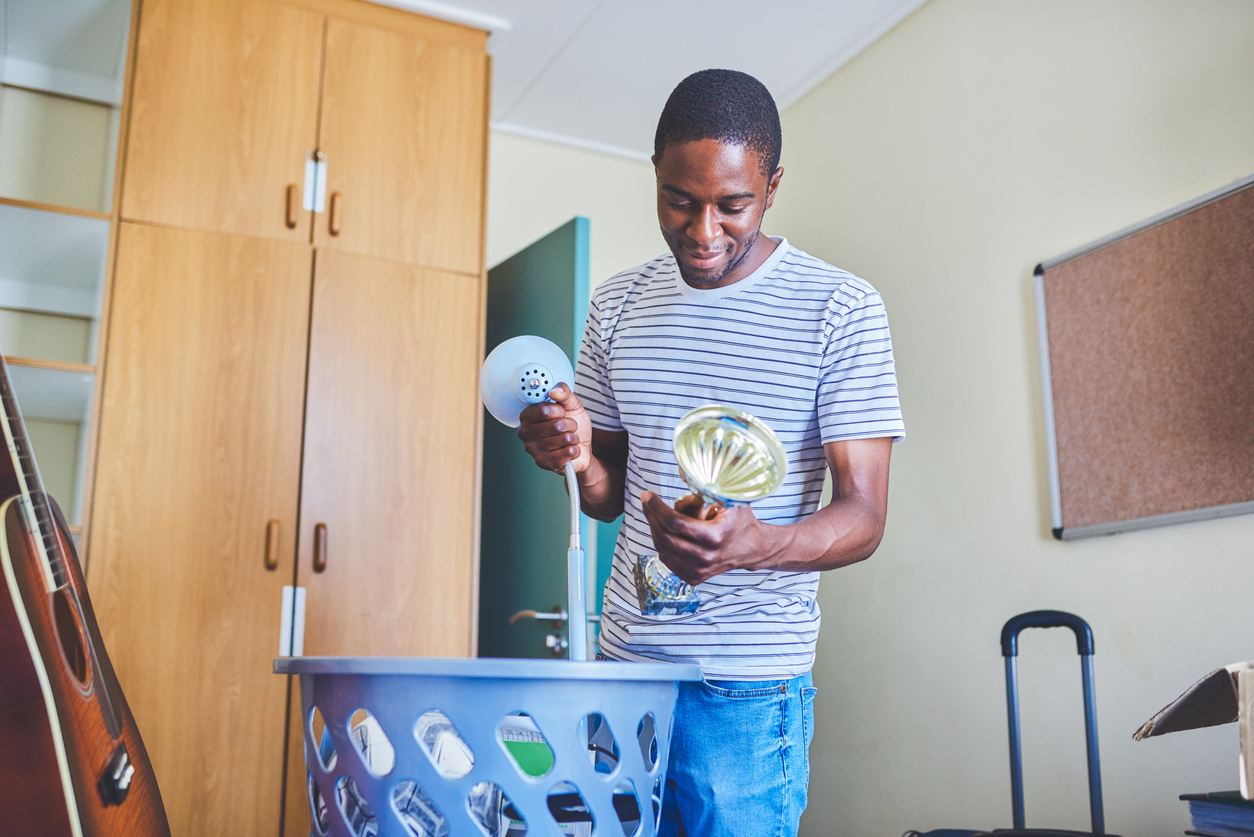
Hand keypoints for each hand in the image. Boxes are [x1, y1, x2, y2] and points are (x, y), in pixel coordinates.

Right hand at [517, 383, 591, 473]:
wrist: (581, 446)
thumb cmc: (572, 426)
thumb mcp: (571, 405)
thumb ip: (564, 393)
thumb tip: (555, 390)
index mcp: (528, 416)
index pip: (544, 409)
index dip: (559, 410)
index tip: (560, 412)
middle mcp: (526, 433)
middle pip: (557, 425)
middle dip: (570, 425)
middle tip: (567, 427)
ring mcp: (533, 450)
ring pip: (565, 438)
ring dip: (573, 438)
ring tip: (568, 439)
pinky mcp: (544, 463)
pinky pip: (569, 452)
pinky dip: (575, 450)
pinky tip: (569, 450)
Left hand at [640, 491, 777, 584]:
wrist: (753, 548)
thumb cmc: (741, 520)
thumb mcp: (732, 499)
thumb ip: (714, 485)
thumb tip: (697, 462)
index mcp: (714, 537)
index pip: (675, 522)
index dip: (656, 507)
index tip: (648, 495)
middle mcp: (705, 557)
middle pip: (664, 536)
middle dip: (651, 515)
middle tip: (646, 501)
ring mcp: (699, 570)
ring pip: (662, 548)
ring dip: (654, 528)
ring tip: (655, 513)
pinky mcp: (694, 577)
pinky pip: (667, 559)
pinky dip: (662, 543)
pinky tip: (664, 530)